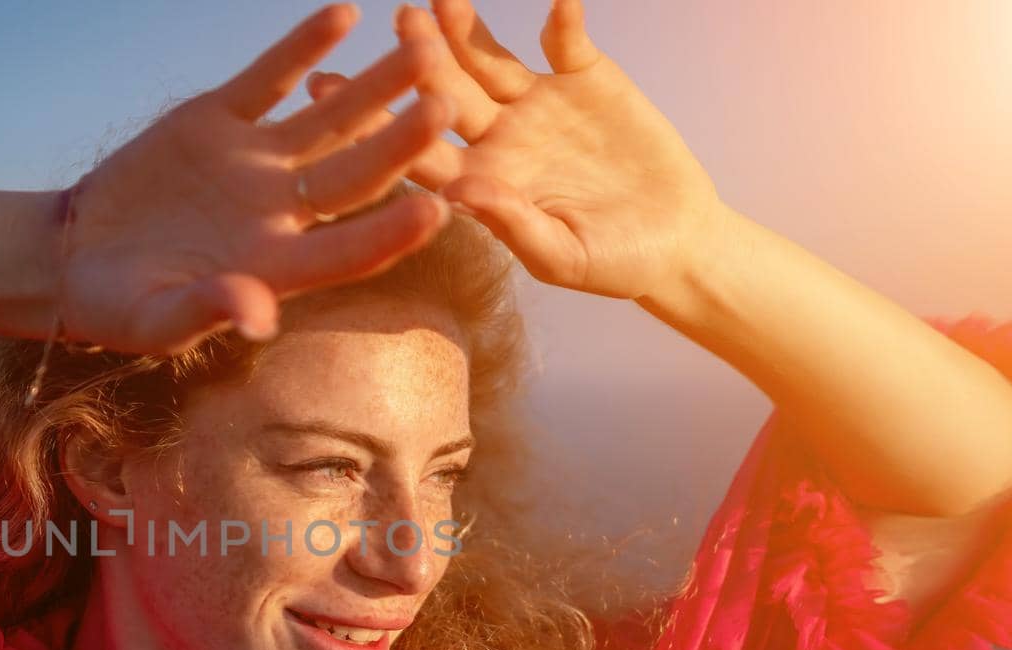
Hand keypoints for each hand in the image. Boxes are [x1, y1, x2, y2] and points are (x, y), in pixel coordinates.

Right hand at [58, 3, 458, 354]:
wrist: (74, 256)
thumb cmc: (117, 307)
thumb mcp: (153, 321)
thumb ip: (206, 312)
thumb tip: (258, 317)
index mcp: (275, 268)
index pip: (345, 253)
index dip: (390, 234)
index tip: (436, 210)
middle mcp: (280, 213)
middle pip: (353, 176)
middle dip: (400, 143)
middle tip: (446, 106)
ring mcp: (255, 163)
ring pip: (327, 119)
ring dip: (373, 86)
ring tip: (419, 48)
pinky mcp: (221, 122)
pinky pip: (270, 79)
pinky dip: (302, 47)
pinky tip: (344, 15)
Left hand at [307, 0, 724, 300]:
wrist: (674, 238)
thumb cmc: (613, 264)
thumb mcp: (563, 256)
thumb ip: (511, 225)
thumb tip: (458, 193)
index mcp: (478, 183)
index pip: (416, 151)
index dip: (377, 125)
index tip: (337, 97)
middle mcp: (495, 137)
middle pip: (445, 92)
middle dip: (419, 58)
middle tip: (397, 21)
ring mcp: (533, 103)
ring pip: (490, 57)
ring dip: (466, 27)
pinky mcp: (581, 76)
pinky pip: (565, 40)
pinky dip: (562, 19)